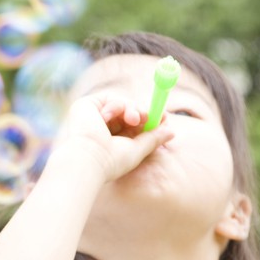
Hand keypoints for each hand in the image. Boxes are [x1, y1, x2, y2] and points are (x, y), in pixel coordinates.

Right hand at [51, 91, 174, 182]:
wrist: (89, 159)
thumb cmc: (111, 161)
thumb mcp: (138, 150)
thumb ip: (153, 139)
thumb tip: (172, 131)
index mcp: (113, 141)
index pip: (134, 125)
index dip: (150, 119)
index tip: (165, 116)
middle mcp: (103, 128)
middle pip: (129, 111)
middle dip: (143, 112)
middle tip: (149, 116)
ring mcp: (95, 117)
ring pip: (122, 104)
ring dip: (132, 109)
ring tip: (134, 119)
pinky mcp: (87, 106)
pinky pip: (110, 98)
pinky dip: (116, 106)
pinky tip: (107, 119)